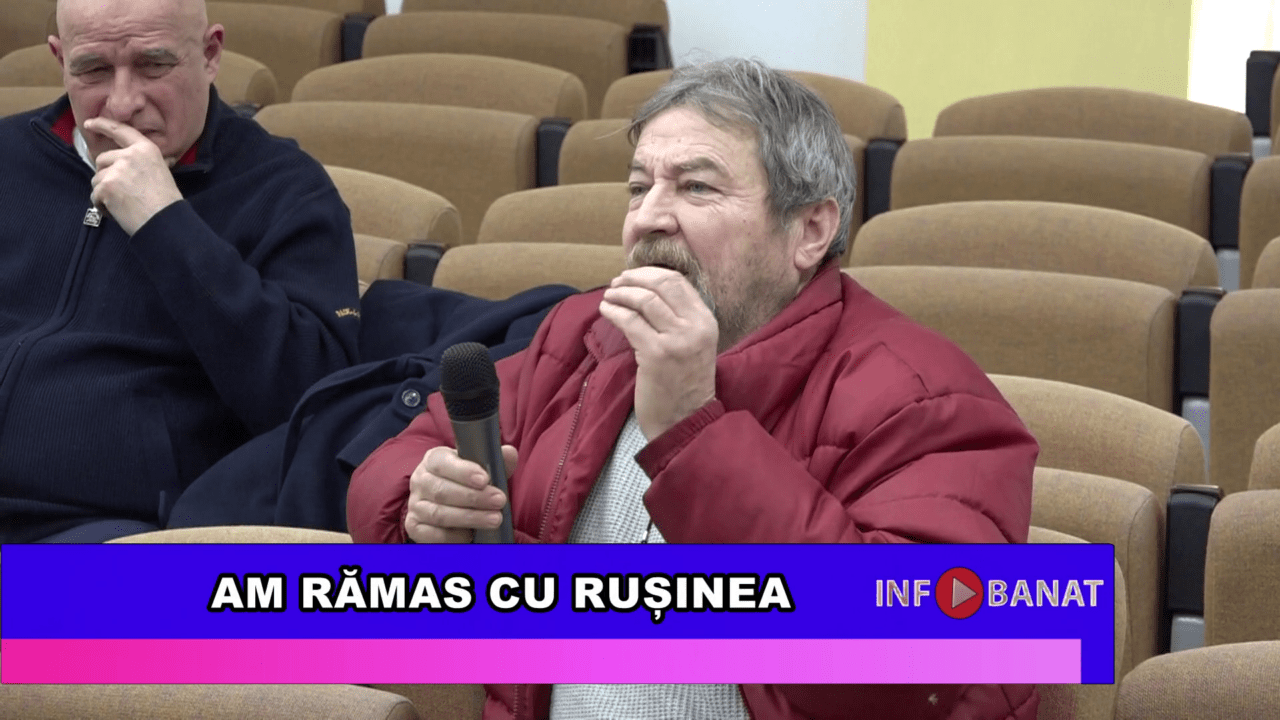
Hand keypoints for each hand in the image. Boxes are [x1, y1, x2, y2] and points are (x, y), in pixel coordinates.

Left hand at [83, 117, 183, 235]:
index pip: (120, 130)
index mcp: (145, 149)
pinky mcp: (106, 186)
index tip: (89, 123)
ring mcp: (116, 170)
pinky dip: (102, 205)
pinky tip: (118, 211)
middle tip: (122, 192)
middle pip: (102, 160)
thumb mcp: (163, 172)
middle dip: (106, 175)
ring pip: (97, 178)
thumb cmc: (166, 201)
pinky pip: (95, 195)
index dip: (102, 124)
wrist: (164, 221)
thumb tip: (168, 159)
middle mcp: (129, 155)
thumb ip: (150, 162)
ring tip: (123, 203)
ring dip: (105, 192)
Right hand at [405, 444, 517, 542]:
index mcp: (433, 460)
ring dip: (469, 518)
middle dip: (473, 497)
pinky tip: (471, 535)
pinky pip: (432, 535)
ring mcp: (415, 505)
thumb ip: (496, 461)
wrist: (449, 504)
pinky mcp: (415, 527)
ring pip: (439, 514)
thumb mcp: (481, 469)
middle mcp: (420, 481)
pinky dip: (453, 536)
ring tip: (494, 519)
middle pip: (442, 490)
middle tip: (499, 501)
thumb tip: (510, 453)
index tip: (485, 479)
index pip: (442, 462)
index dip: (463, 471)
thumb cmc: (467, 482)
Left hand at [599, 267, 716, 439]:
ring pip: (644, 300)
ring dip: (621, 293)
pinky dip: (614, 311)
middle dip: (634, 279)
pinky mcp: (656, 354)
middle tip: (617, 282)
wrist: (685, 420)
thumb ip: (679, 319)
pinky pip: (630, 321)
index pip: (678, 281)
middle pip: (661, 285)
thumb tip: (647, 290)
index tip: (632, 276)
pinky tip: (606, 310)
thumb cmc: (683, 384)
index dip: (651, 273)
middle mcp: (695, 327)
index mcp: (706, 321)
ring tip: (609, 296)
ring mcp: (676, 340)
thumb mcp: (692, 345)